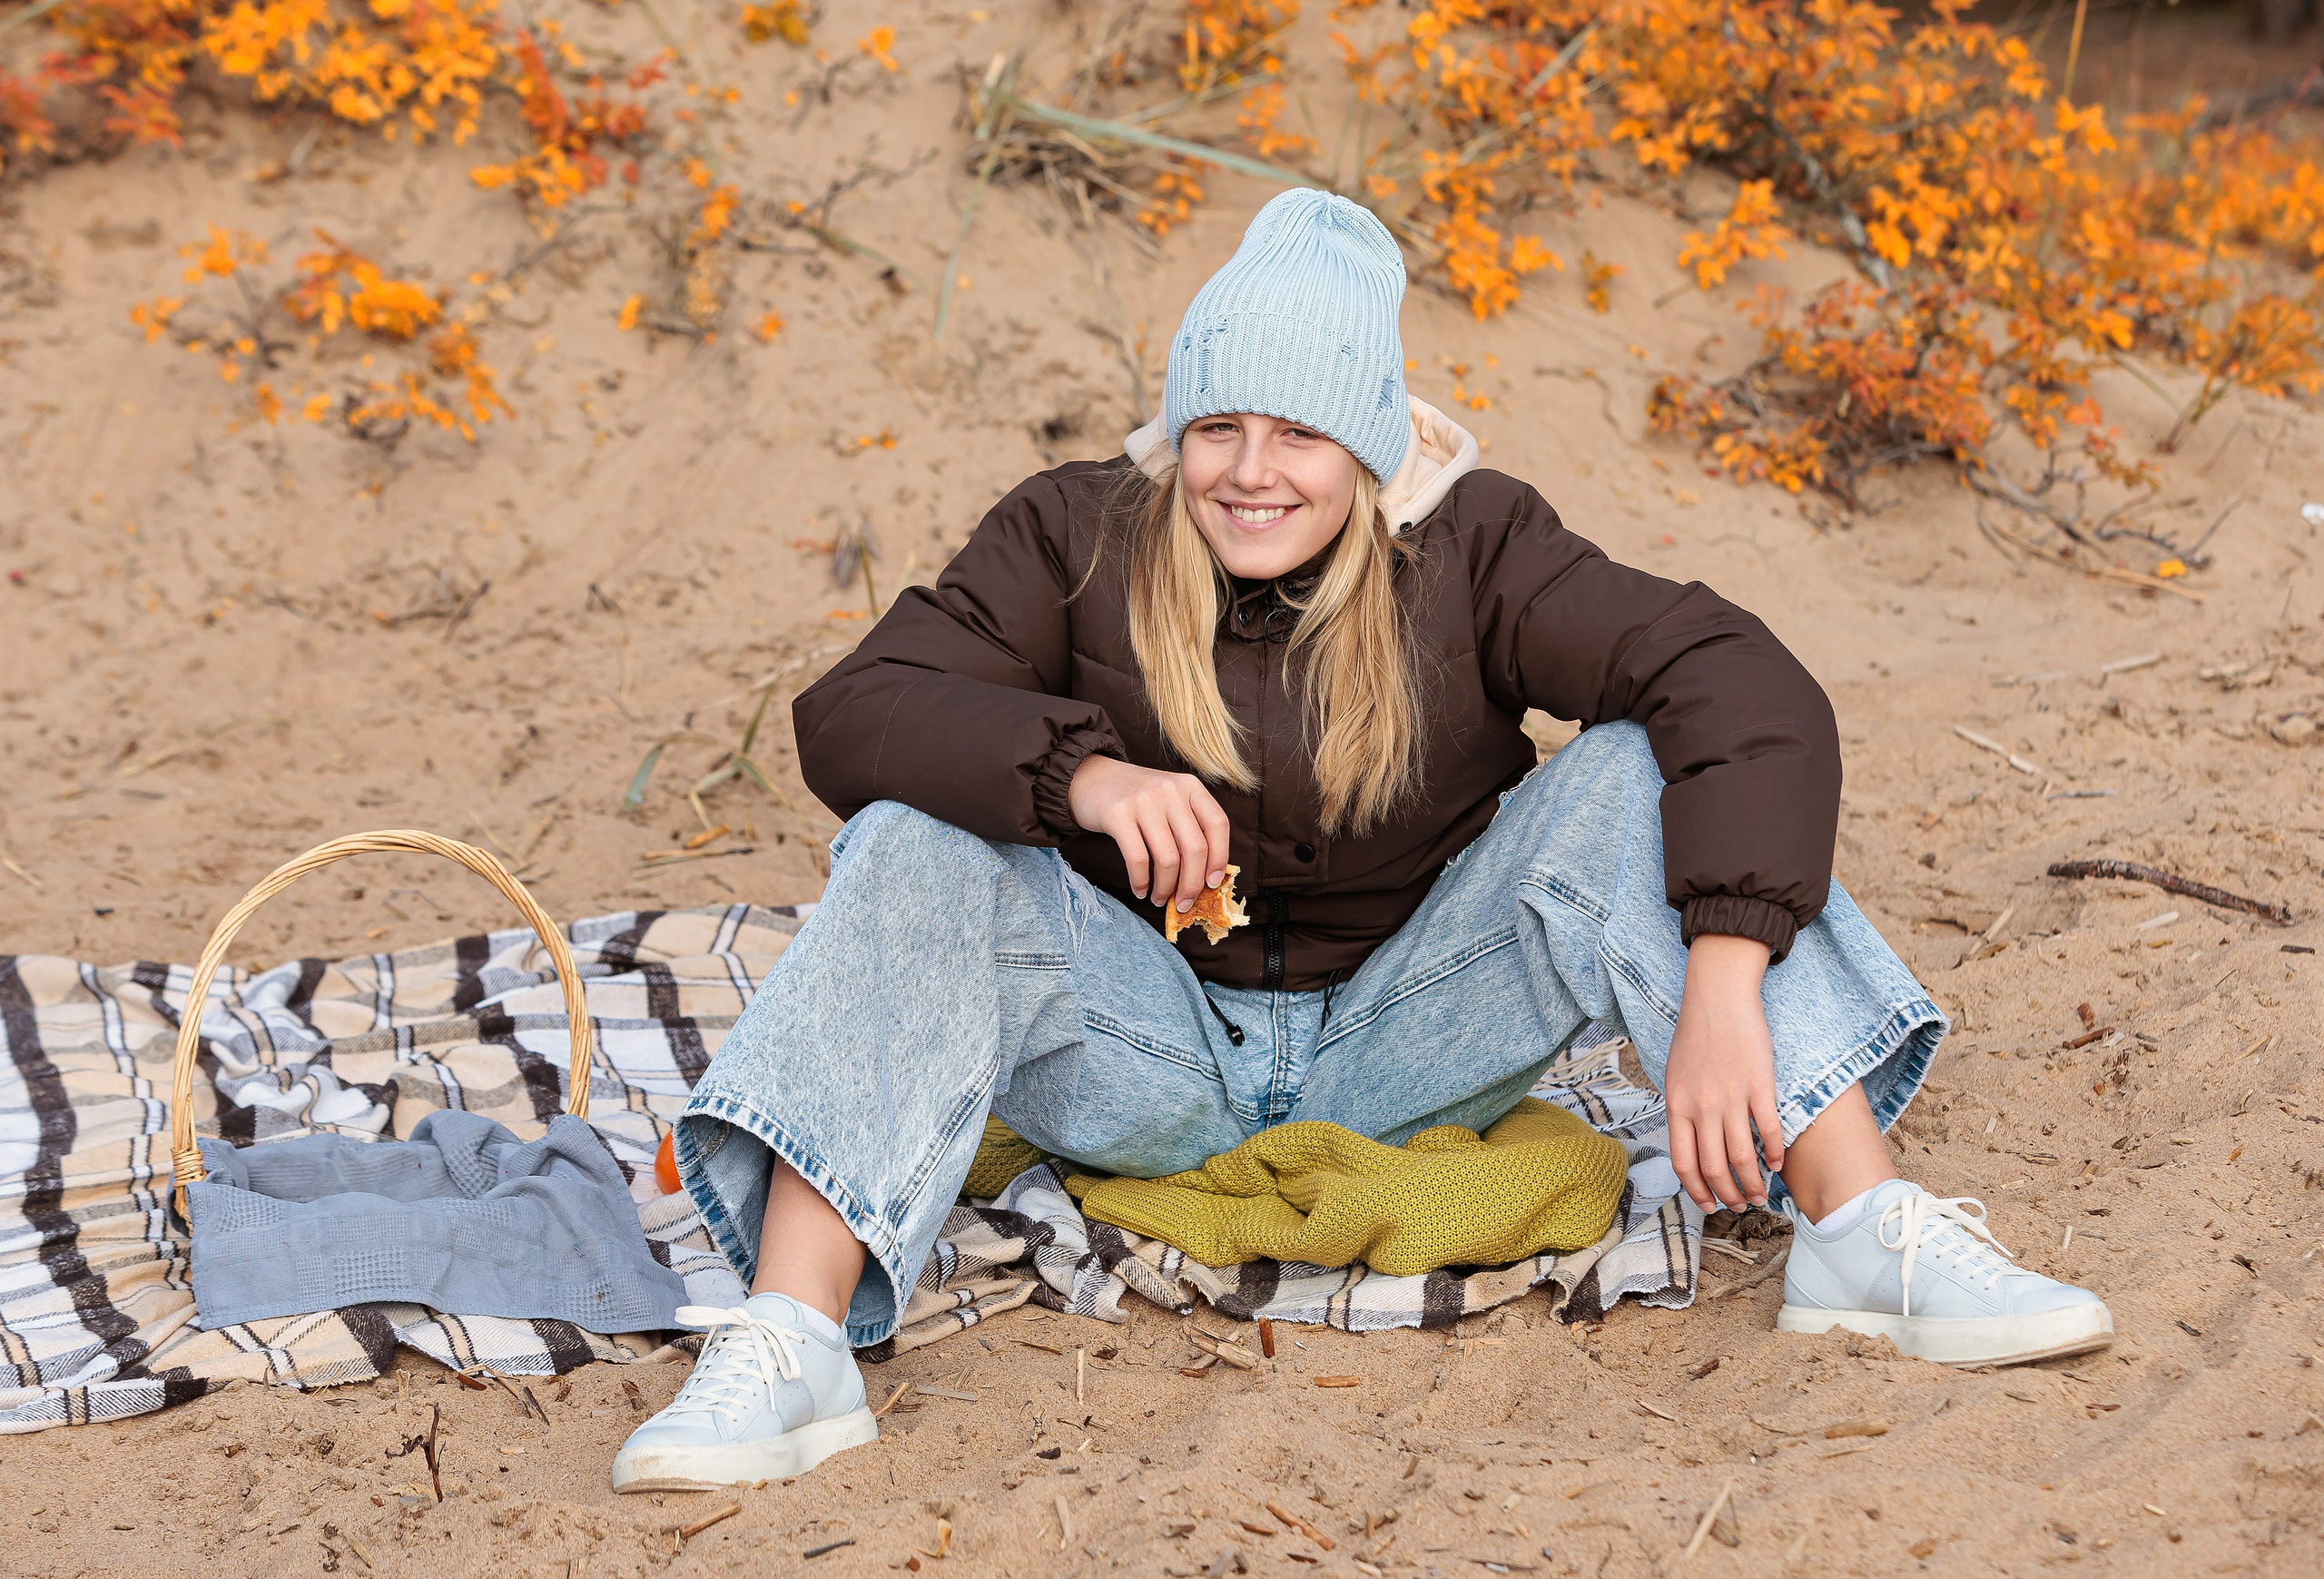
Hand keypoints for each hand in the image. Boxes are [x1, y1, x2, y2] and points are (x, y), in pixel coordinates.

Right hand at [1067, 755, 1230, 913]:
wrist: (1091, 777)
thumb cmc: (1137, 797)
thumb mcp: (1170, 799)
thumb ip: (1190, 825)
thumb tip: (1207, 875)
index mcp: (1190, 786)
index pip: (1218, 825)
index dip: (1219, 858)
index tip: (1212, 883)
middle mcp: (1170, 790)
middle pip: (1195, 848)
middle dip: (1191, 884)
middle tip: (1184, 903)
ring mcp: (1143, 801)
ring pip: (1167, 859)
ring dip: (1165, 888)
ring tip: (1159, 898)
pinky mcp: (1117, 814)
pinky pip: (1138, 859)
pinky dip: (1141, 882)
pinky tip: (1140, 890)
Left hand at [1663, 933, 1783, 1212]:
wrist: (1717, 998)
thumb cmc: (1695, 1036)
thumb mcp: (1674, 1076)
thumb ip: (1682, 1111)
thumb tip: (1691, 1145)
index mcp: (1677, 1105)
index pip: (1684, 1163)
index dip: (1696, 1190)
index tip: (1707, 1204)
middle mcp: (1702, 1107)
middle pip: (1714, 1167)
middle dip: (1728, 1195)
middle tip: (1739, 1206)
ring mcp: (1732, 1098)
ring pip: (1743, 1157)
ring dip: (1752, 1184)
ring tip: (1760, 1195)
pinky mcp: (1760, 1087)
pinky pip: (1769, 1131)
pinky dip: (1775, 1154)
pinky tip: (1777, 1165)